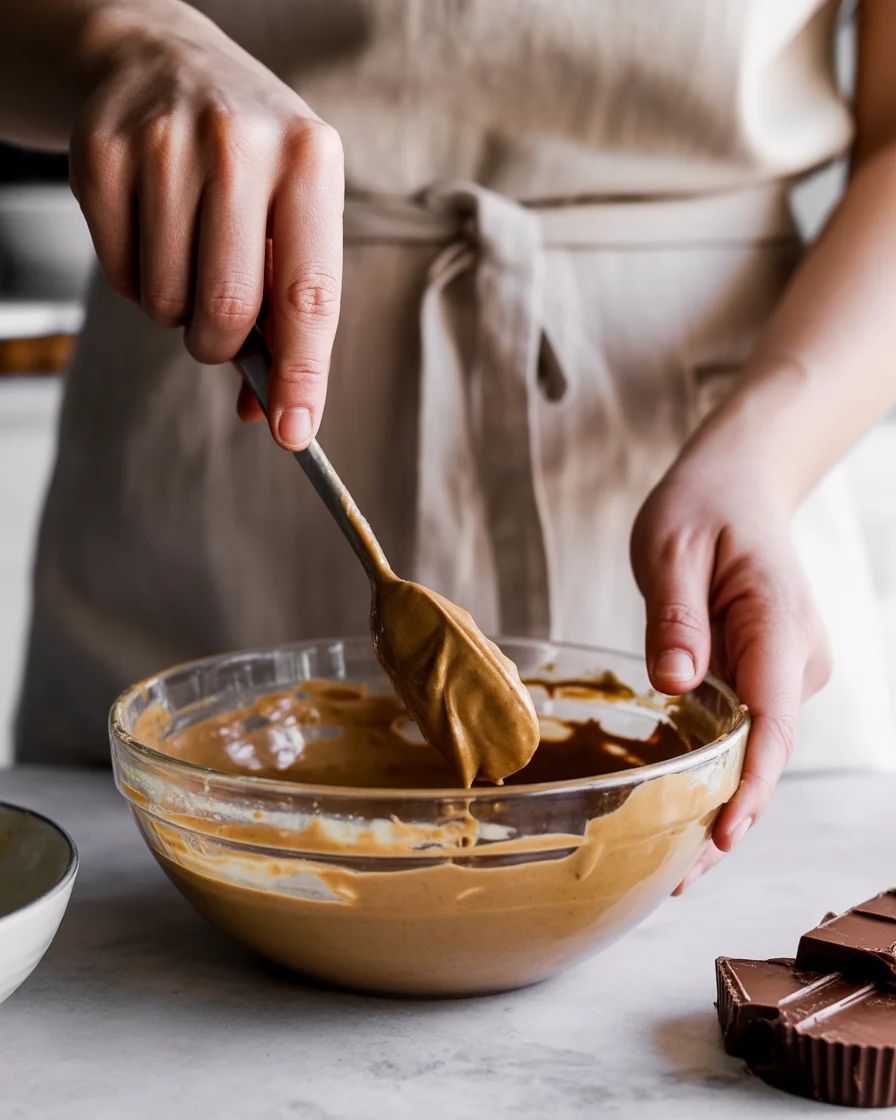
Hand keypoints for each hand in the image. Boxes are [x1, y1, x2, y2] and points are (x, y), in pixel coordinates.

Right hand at [68, 0, 342, 449]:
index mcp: (309, 161)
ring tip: (187, 260)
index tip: (295, 432)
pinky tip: (150, 234)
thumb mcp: (291, 211)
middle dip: (221, 346)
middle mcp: (241, 145)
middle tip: (218, 331)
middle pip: (228, 310)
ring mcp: (165, 144)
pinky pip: (119, 275)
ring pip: (167, 302)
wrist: (161, 59)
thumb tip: (273, 412)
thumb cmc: (247, 161)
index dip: (303, 374)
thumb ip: (288, 309)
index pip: (309, 294)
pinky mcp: (102, 152)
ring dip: (176, 312)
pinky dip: (137, 282)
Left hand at [630, 446, 831, 891]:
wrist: (738, 482)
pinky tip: (682, 805)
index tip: (725, 836)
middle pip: (765, 749)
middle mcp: (798, 656)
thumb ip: (675, 619)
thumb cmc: (703, 505)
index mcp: (778, 623)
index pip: (772, 719)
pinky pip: (746, 726)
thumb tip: (676, 686)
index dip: (750, 785)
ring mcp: (789, 667)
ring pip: (757, 745)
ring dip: (720, 797)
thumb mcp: (671, 548)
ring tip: (670, 860)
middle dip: (726, 813)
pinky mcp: (771, 671)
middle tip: (675, 879)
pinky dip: (717, 766)